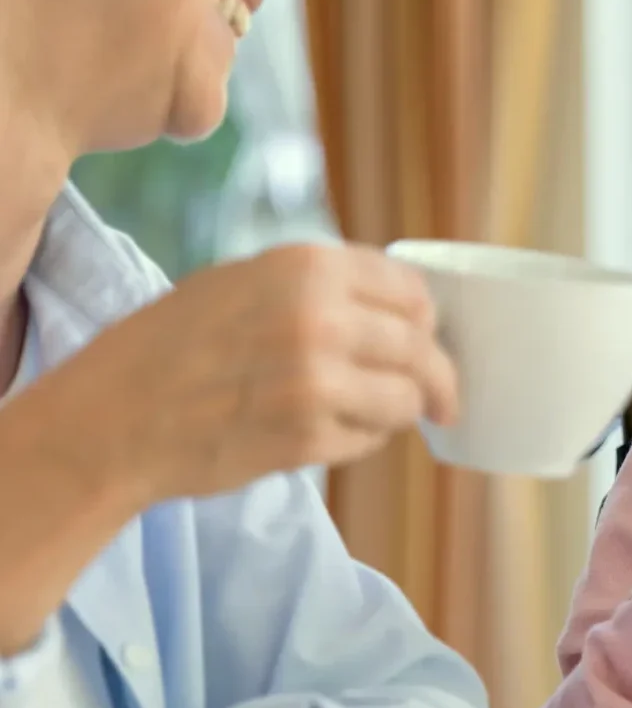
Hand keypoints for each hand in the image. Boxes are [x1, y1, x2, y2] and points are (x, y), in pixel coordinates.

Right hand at [67, 244, 456, 503]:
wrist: (116, 415)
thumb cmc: (175, 344)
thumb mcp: (246, 282)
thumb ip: (321, 286)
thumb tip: (404, 308)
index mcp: (306, 267)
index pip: (411, 290)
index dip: (425, 318)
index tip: (428, 336)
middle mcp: (319, 318)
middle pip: (420, 348)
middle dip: (434, 375)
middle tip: (440, 396)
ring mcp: (316, 382)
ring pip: (406, 398)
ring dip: (401, 411)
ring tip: (379, 414)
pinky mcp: (307, 438)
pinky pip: (370, 440)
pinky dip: (364, 440)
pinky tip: (334, 433)